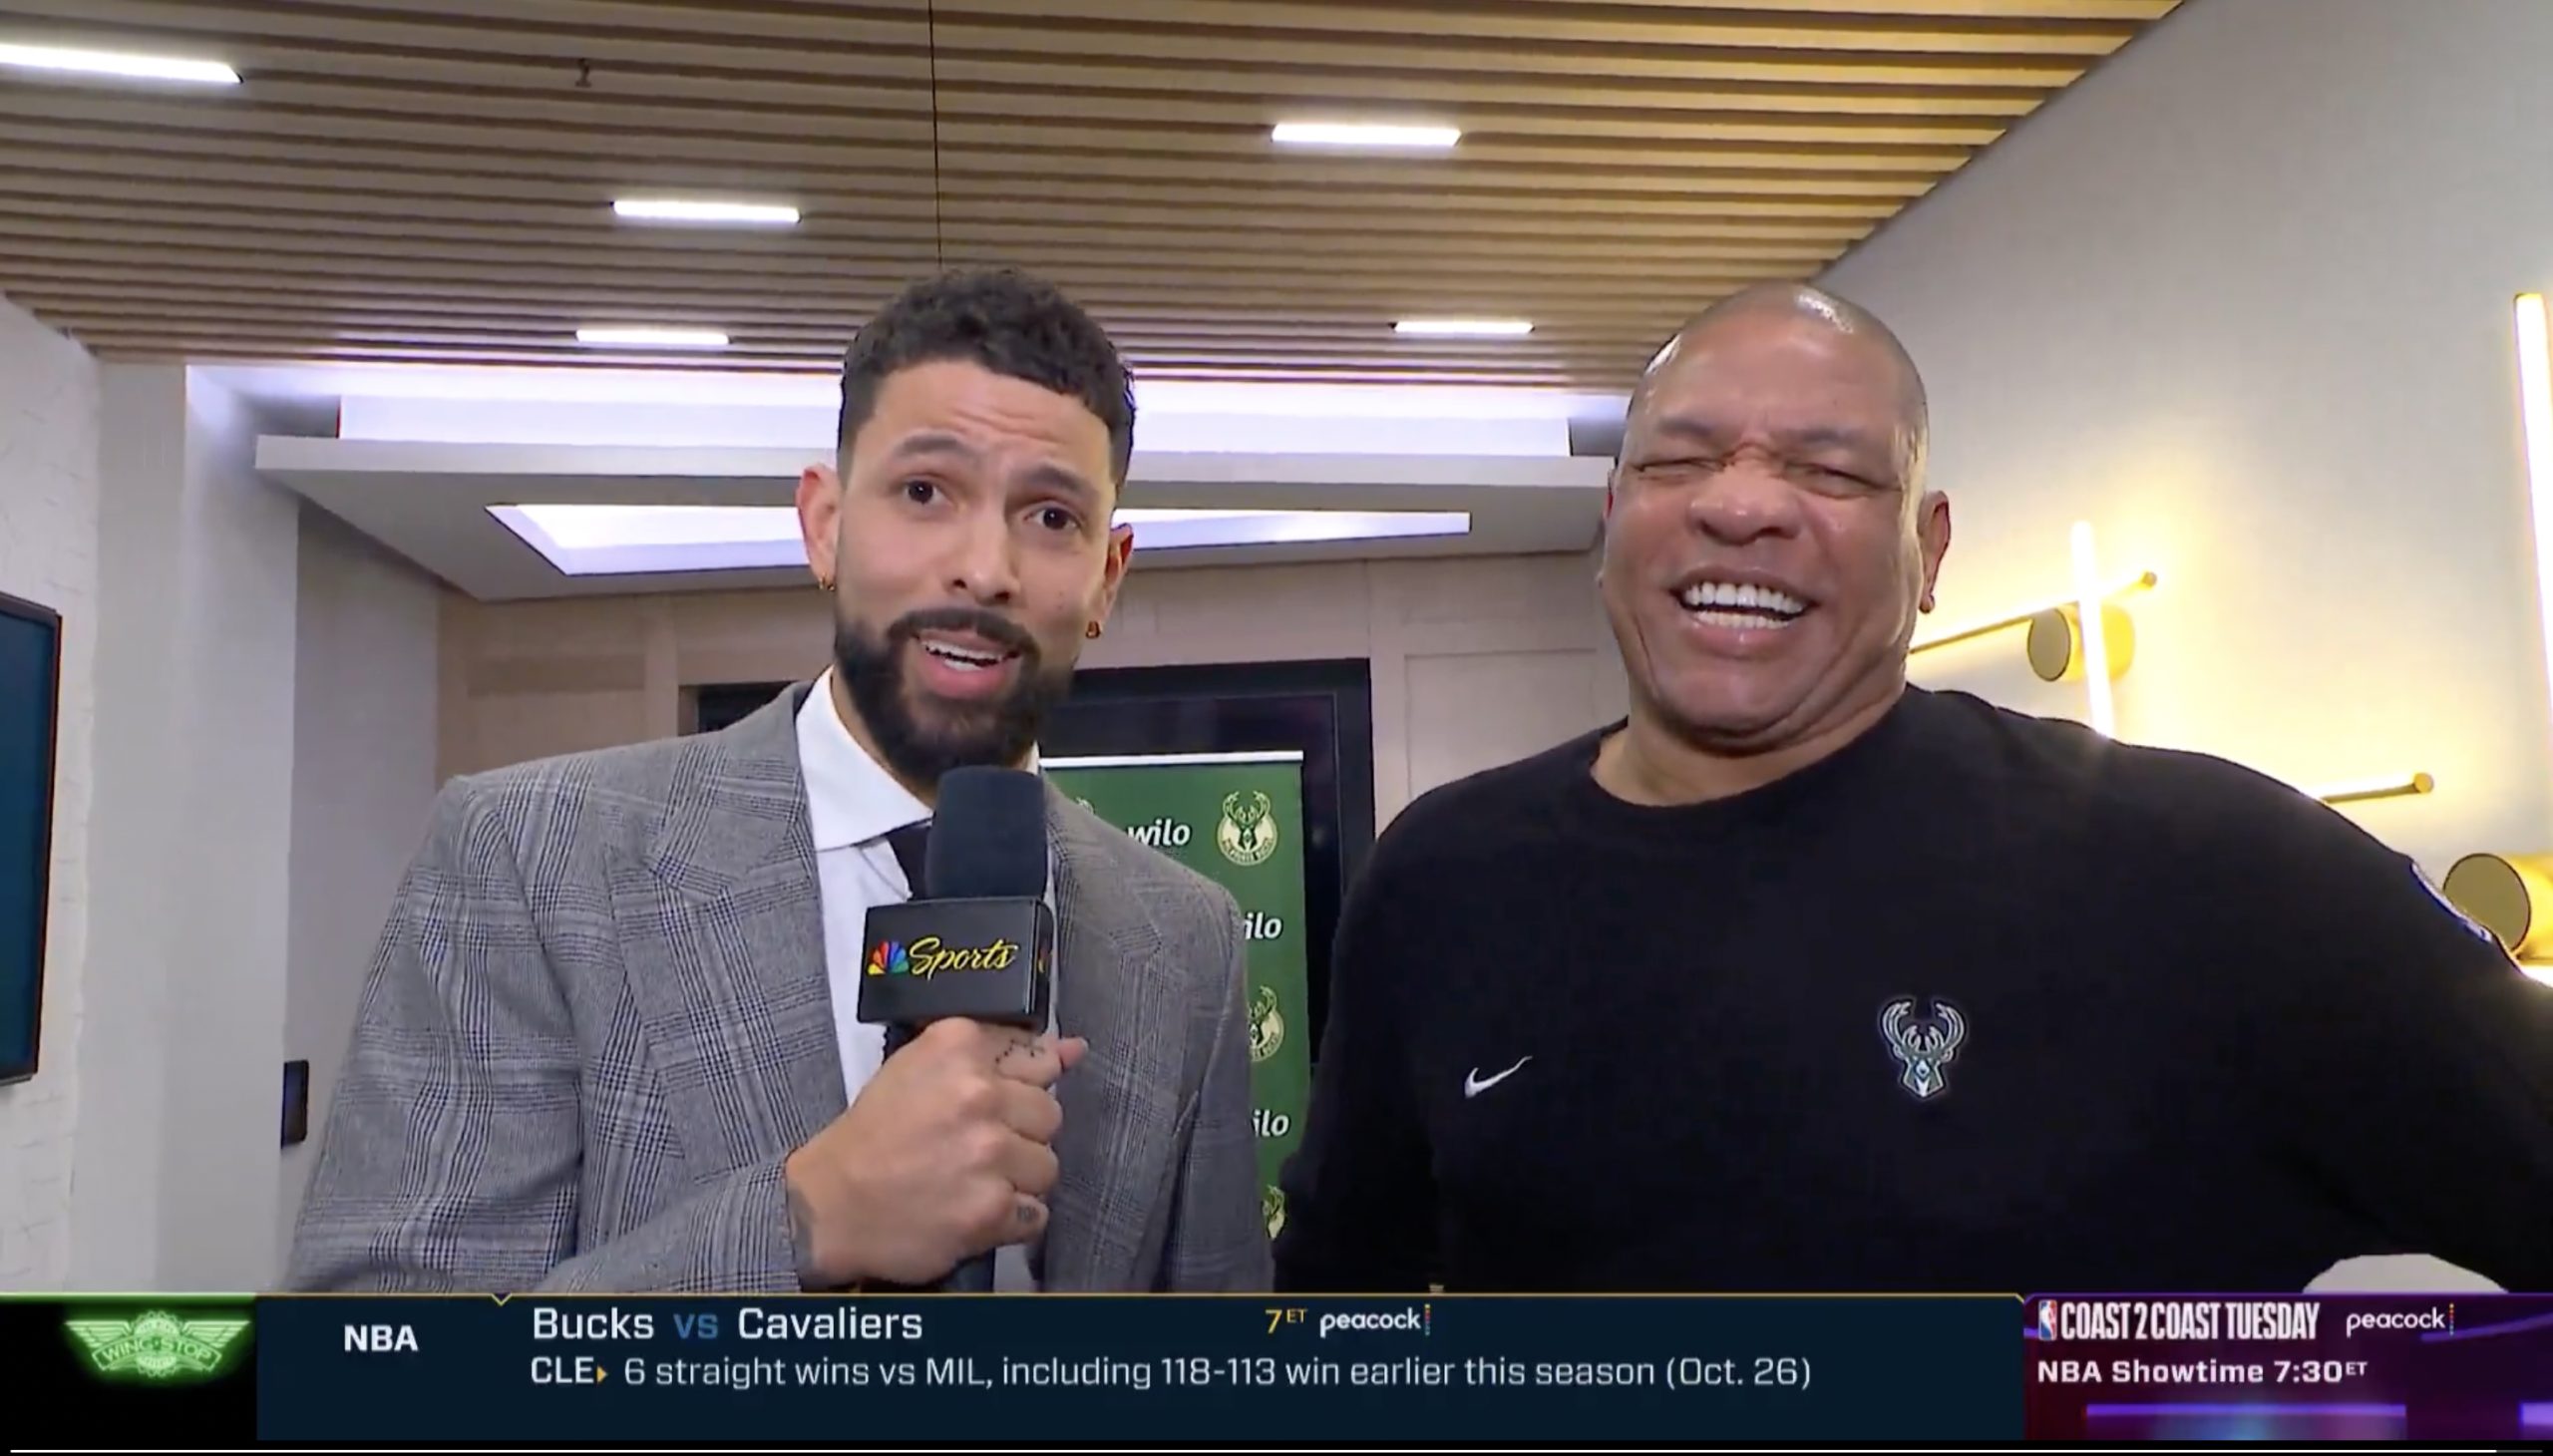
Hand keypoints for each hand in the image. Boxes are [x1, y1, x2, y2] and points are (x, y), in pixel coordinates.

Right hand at [784, 1019, 1087, 1287]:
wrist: (827, 1206)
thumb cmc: (873, 1137)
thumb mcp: (921, 1070)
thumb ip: (998, 1055)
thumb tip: (1074, 1049)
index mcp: (959, 1047)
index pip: (1037, 1058)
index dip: (1020, 1089)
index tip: (1000, 1106)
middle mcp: (978, 1094)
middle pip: (1049, 1115)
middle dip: (1019, 1136)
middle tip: (973, 1150)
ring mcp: (988, 1153)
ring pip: (1047, 1167)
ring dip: (1016, 1181)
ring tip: (970, 1183)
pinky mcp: (991, 1208)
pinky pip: (1036, 1214)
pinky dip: (1009, 1220)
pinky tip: (972, 1212)